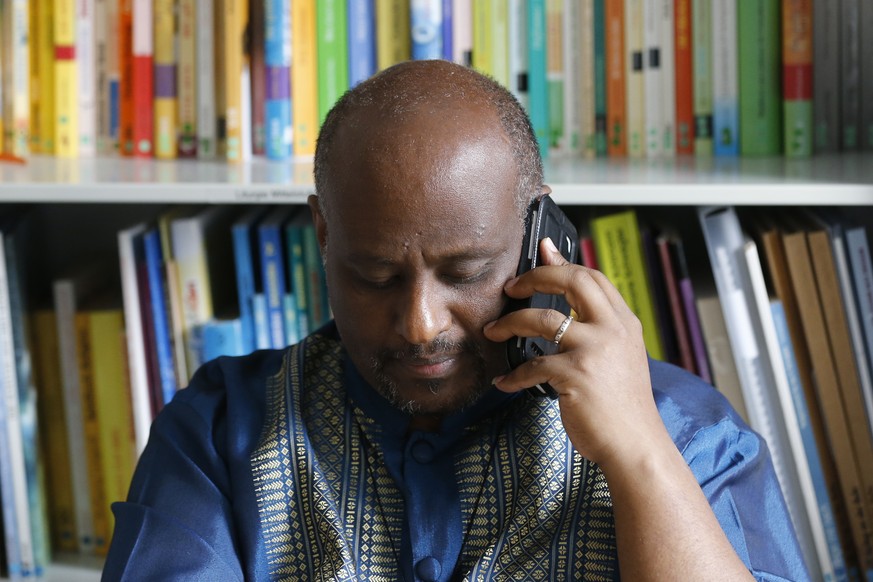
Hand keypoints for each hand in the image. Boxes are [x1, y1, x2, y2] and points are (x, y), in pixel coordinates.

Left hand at [483, 237, 673, 468]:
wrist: (637, 447)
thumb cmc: (624, 407)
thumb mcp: (622, 359)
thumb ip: (601, 331)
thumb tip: (572, 308)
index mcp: (624, 324)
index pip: (593, 277)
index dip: (563, 263)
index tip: (542, 251)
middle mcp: (612, 331)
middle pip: (571, 281)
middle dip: (535, 277)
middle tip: (511, 286)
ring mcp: (594, 352)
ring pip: (542, 319)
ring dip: (509, 323)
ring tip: (493, 332)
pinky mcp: (575, 376)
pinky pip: (532, 365)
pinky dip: (513, 375)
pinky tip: (504, 382)